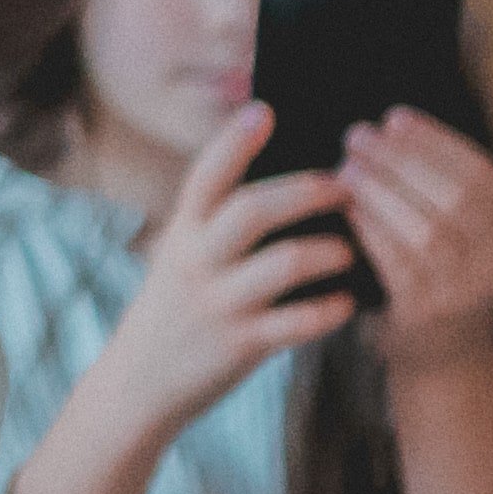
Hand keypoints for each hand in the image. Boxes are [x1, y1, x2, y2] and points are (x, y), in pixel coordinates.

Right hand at [87, 104, 359, 431]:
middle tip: (345, 184)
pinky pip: (297, 322)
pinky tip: (347, 302)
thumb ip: (218, 222)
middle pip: (252, 209)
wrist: (140, 382)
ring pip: (283, 263)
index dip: (234, 142)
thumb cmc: (177, 307)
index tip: (264, 111)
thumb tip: (287, 178)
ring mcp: (219, 303)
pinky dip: (330, 309)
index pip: (205, 175)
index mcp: (183, 231)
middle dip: (305, 191)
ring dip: (329, 250)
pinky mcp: (241, 344)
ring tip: (352, 249)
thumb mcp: (181, 255)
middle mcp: (197, 260)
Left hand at [338, 109, 492, 379]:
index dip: (436, 139)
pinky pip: (399, 263)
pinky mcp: (428, 312)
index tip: (395, 117)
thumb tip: (390, 125)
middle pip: (454, 195)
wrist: (444, 355)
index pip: (479, 171)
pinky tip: (346, 209)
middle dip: (402, 159)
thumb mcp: (461, 229)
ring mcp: (466, 288)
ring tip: (346, 168)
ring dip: (382, 191)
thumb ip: (440, 185)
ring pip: (428, 228)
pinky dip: (371, 230)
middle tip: (357, 136)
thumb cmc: (440, 273)